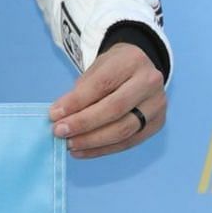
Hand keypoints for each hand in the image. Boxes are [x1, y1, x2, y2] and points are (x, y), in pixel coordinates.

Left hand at [48, 44, 165, 158]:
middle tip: (59, 132)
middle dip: (83, 123)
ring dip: (92, 141)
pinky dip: (103, 149)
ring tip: (69, 144)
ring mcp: (157, 105)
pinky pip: (128, 142)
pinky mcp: (157, 124)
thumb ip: (81, 91)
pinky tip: (83, 151)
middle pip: (115, 108)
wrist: (140, 69)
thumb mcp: (96, 70)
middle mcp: (150, 82)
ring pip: (123, 130)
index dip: (76, 102)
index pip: (102, 84)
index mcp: (132, 61)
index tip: (54, 114)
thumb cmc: (113, 69)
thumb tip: (60, 117)